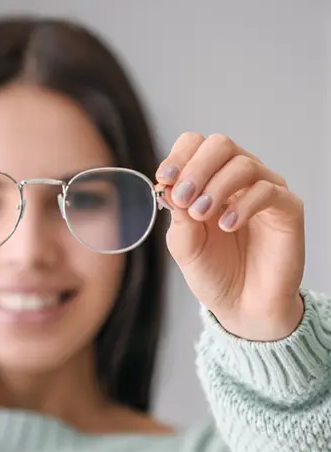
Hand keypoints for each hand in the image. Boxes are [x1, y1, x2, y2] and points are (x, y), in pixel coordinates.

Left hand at [156, 133, 304, 340]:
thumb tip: (168, 185)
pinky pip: (268, 191)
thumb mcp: (184, 245)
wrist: (241, 306)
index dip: (178, 157)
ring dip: (216, 187)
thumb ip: (177, 215)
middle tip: (183, 198)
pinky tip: (227, 226)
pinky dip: (243, 205)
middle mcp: (236, 180)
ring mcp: (263, 191)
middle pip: (220, 145)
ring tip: (201, 215)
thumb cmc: (212, 273)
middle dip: (196, 168)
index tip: (165, 178)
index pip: (195, 146)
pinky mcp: (287, 209)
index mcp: (207, 181)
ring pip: (244, 164)